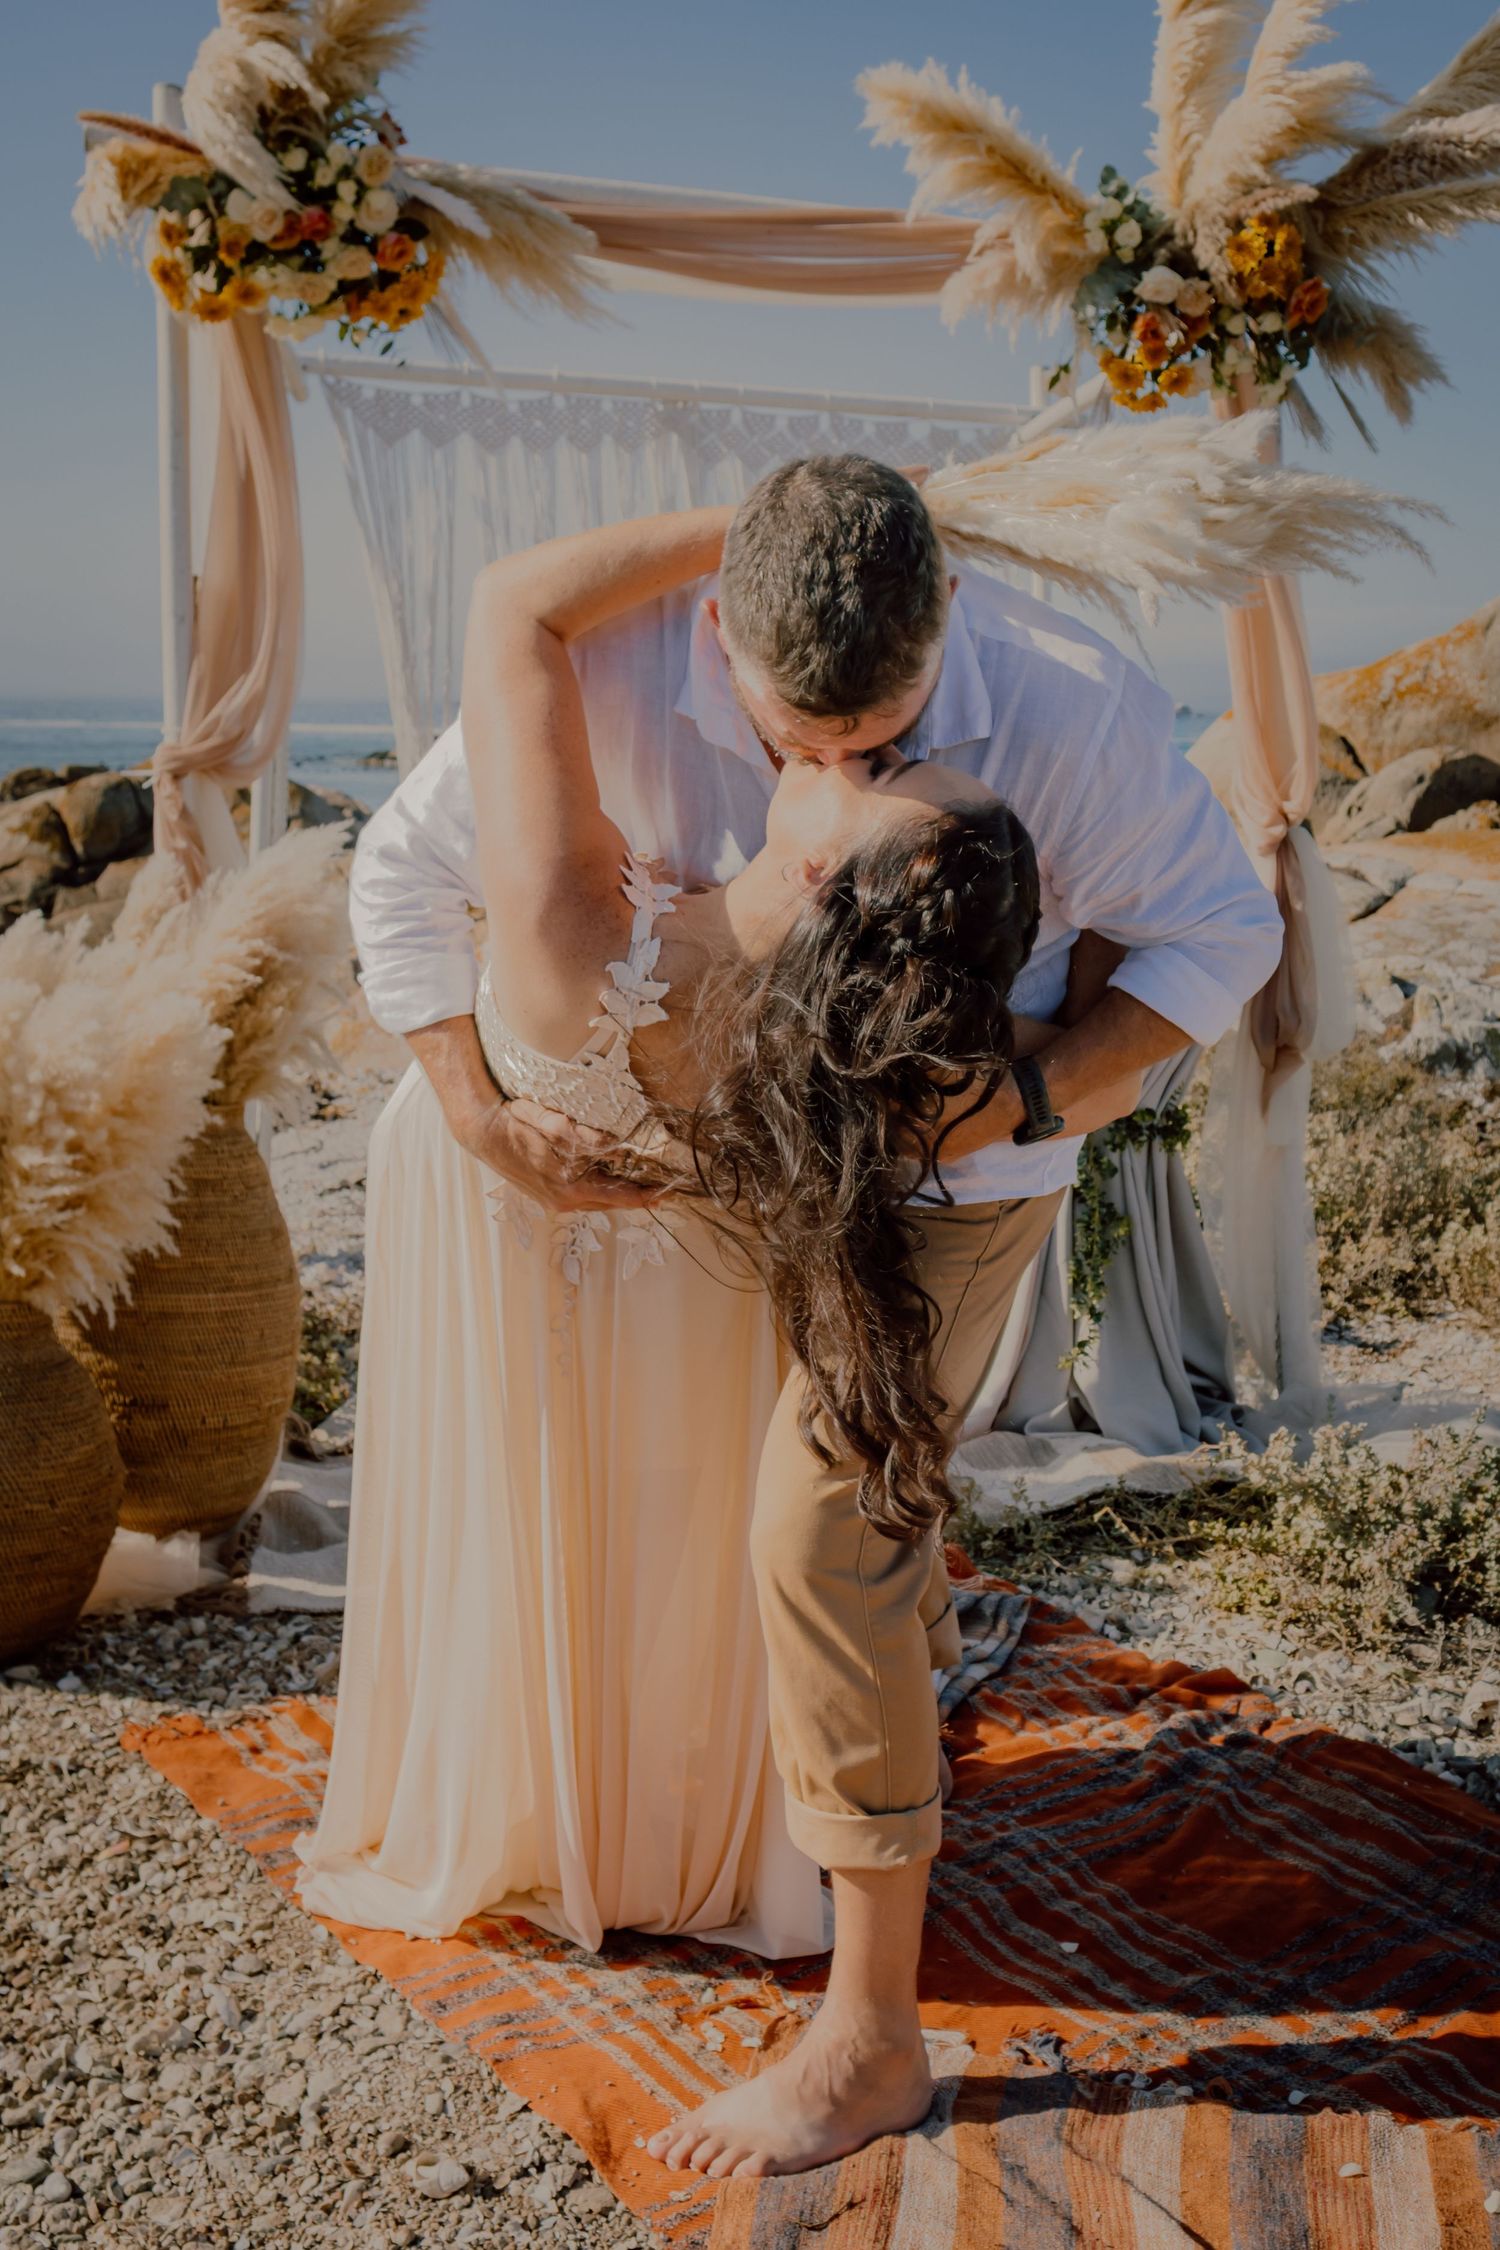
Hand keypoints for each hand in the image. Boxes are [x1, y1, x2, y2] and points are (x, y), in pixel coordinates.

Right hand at [466, 1095, 661, 1213]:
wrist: (483, 1133)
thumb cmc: (516, 1123)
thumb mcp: (547, 1121)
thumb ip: (577, 1135)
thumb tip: (610, 1144)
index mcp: (567, 1187)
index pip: (616, 1196)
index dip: (644, 1196)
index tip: (666, 1194)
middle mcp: (564, 1200)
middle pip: (611, 1203)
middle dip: (637, 1196)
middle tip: (663, 1190)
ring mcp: (557, 1202)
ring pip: (599, 1202)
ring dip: (621, 1195)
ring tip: (645, 1186)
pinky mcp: (552, 1198)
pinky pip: (587, 1198)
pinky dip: (603, 1191)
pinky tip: (614, 1179)